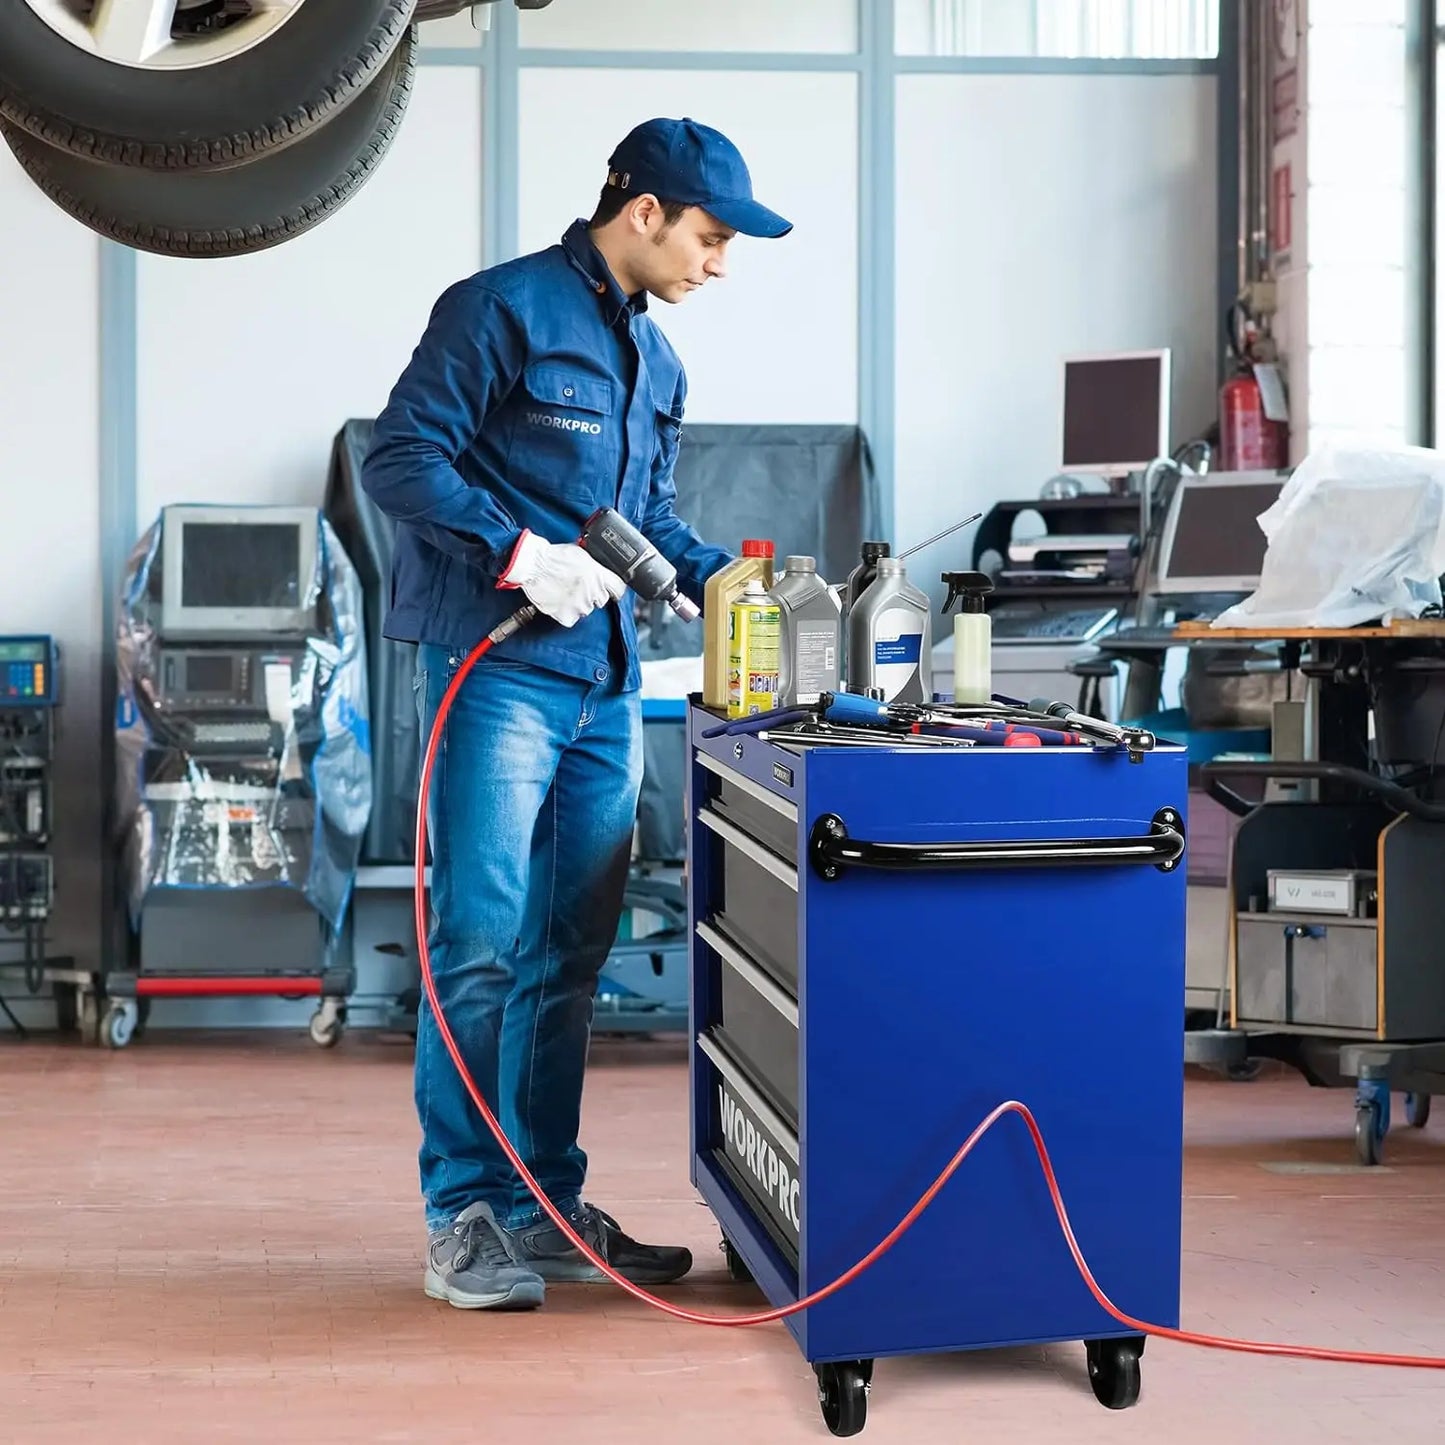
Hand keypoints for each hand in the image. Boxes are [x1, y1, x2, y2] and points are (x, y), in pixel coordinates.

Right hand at [499, 531, 626, 627]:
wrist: (533, 564)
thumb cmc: (553, 556)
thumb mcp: (581, 553)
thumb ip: (594, 564)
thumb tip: (602, 569)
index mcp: (598, 574)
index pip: (619, 588)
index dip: (615, 589)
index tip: (612, 591)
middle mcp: (592, 590)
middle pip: (601, 600)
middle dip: (592, 595)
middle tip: (578, 588)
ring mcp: (580, 605)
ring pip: (586, 610)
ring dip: (578, 604)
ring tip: (565, 592)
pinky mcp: (567, 615)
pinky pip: (571, 619)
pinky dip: (565, 613)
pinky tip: (559, 601)